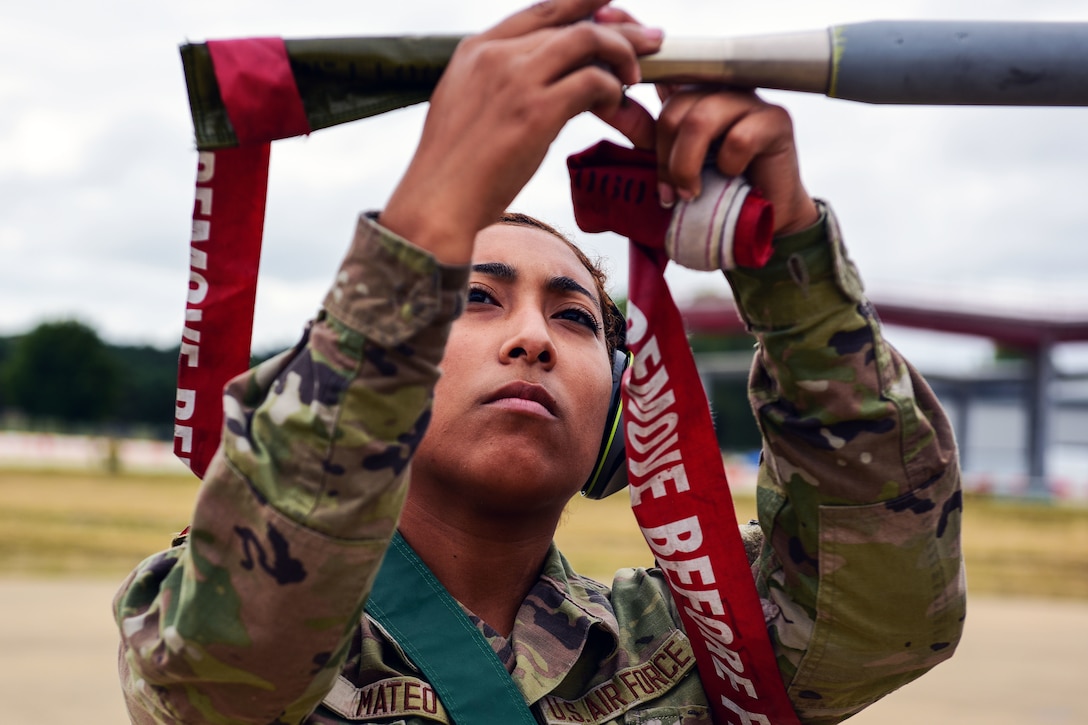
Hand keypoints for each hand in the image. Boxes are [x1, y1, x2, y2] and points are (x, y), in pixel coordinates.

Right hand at [381, 0, 663, 262]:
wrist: (437, 203)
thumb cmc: (452, 170)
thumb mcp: (462, 106)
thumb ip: (494, 82)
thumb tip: (532, 82)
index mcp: (476, 49)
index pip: (540, 9)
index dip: (582, 3)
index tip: (611, 5)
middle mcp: (496, 54)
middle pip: (571, 20)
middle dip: (619, 28)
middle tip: (651, 39)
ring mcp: (517, 79)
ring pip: (589, 39)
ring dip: (622, 54)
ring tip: (636, 77)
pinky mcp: (537, 110)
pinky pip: (593, 81)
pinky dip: (613, 90)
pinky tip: (616, 105)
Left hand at [600, 80, 819, 236]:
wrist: (764, 220)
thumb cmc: (717, 192)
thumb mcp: (673, 164)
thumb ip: (647, 137)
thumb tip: (607, 106)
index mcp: (693, 96)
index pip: (660, 84)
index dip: (639, 104)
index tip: (627, 129)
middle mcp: (720, 90)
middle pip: (675, 109)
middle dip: (665, 158)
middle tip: (670, 193)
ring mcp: (750, 100)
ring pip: (701, 119)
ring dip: (688, 165)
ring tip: (692, 194)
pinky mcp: (776, 119)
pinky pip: (739, 137)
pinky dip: (729, 166)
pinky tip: (734, 177)